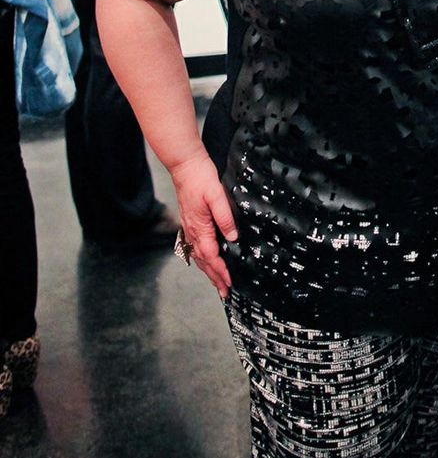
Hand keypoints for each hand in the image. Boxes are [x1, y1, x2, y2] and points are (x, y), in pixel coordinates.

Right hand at [170, 148, 237, 298]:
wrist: (184, 165)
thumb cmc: (199, 177)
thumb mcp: (216, 195)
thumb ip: (225, 217)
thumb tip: (233, 237)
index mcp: (199, 227)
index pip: (211, 255)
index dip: (221, 271)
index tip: (230, 283)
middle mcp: (192, 230)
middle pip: (204, 260)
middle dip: (214, 278)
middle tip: (224, 292)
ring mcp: (189, 226)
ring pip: (198, 255)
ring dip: (208, 270)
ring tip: (216, 282)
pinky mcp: (189, 221)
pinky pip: (195, 246)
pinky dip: (202, 258)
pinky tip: (205, 259)